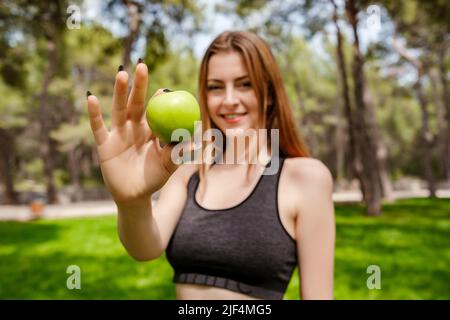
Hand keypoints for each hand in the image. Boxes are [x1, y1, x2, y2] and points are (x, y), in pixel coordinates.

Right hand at [86, 62, 181, 203]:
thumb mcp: (168, 166)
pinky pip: (99, 127)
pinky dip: (94, 113)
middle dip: (139, 85)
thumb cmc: (154, 180)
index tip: (165, 89)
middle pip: (136, 103)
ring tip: (122, 73)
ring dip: (119, 91)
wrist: (134, 197)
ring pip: (118, 109)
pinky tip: (91, 97)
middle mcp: (134, 128)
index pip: (155, 110)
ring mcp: (118, 134)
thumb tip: (197, 139)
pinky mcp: (104, 144)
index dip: (158, 98)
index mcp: (151, 131)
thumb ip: (179, 153)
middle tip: (142, 65)